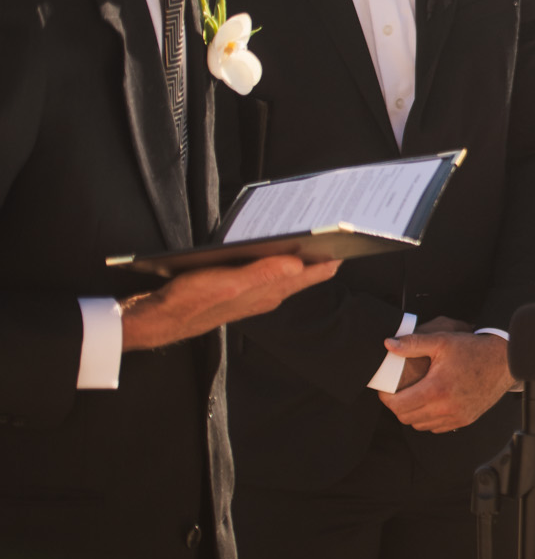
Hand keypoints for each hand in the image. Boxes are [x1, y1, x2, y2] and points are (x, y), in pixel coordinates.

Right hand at [120, 255, 341, 349]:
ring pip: (286, 276)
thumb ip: (263, 274)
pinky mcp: (238, 292)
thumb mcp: (229, 284)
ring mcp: (252, 296)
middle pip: (301, 275)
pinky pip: (267, 276)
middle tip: (340, 240)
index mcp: (268, 293)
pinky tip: (276, 255)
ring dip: (301, 261)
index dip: (329, 262)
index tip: (349, 245)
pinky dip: (277, 264)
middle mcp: (265, 296)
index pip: (309, 275)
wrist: (161, 318)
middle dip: (321, 259)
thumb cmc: (192, 300)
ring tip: (316, 244)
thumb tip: (296, 262)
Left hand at [378, 329, 513, 432]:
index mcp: (436, 389)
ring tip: (416, 397)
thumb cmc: (473, 350)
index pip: (398, 405)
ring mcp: (456, 417)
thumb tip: (388, 345)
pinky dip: (429, 419)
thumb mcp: (442, 340)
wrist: (504, 361)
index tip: (387, 389)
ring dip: (413, 413)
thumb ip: (413, 343)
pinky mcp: (464, 420)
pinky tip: (433, 403)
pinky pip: (436, 428)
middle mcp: (445, 407)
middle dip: (398, 405)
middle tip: (399, 392)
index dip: (386, 398)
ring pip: (420, 425)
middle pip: (406, 417)